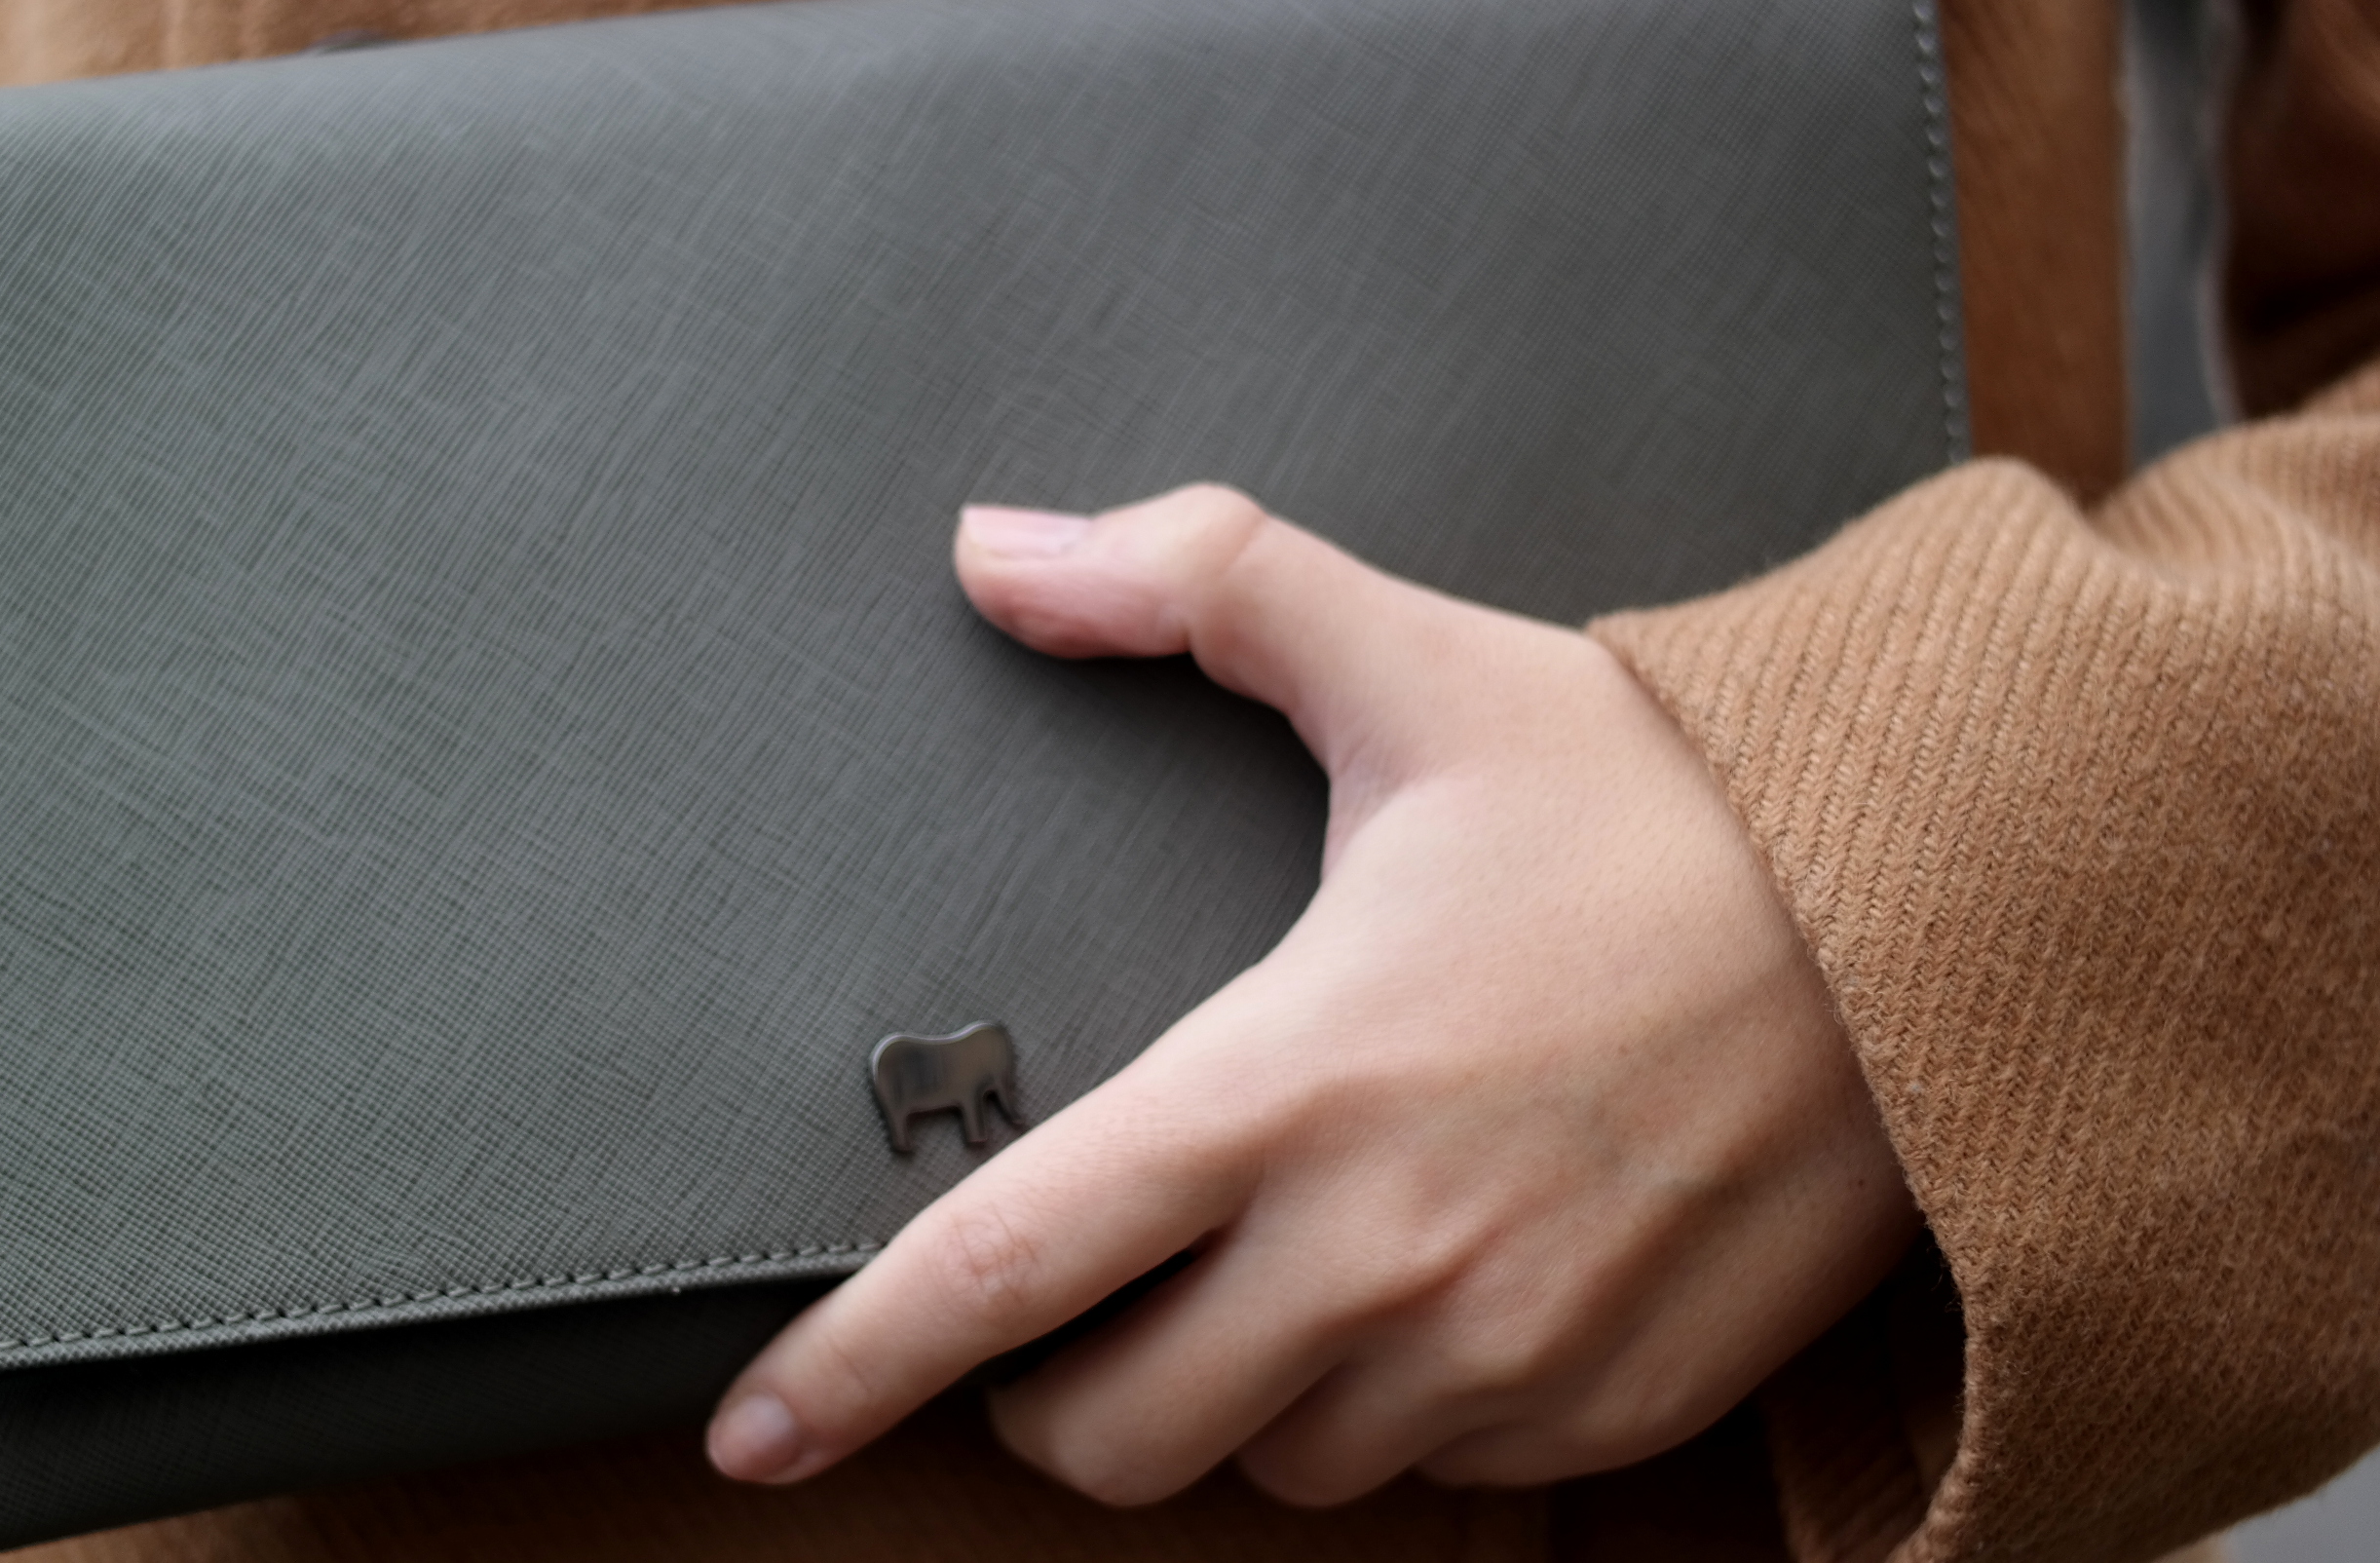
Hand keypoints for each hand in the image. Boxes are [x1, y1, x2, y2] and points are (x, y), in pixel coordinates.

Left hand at [705, 485, 1918, 1504]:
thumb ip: (1195, 586)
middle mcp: (1380, 1254)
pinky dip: (1384, 1414)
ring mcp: (1501, 1354)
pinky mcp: (1606, 1408)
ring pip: (1271, 1470)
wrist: (1948, 914)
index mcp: (1290, 1079)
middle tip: (1087, 1291)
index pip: (1009, 1265)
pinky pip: (1429, 1476)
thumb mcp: (1419, 665)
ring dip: (1232, 1400)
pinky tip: (1430, 1284)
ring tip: (1282, 1264)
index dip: (853, 1365)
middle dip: (1057, 1392)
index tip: (753, 1428)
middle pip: (1110, 1438)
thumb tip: (998, 551)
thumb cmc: (1666, 799)